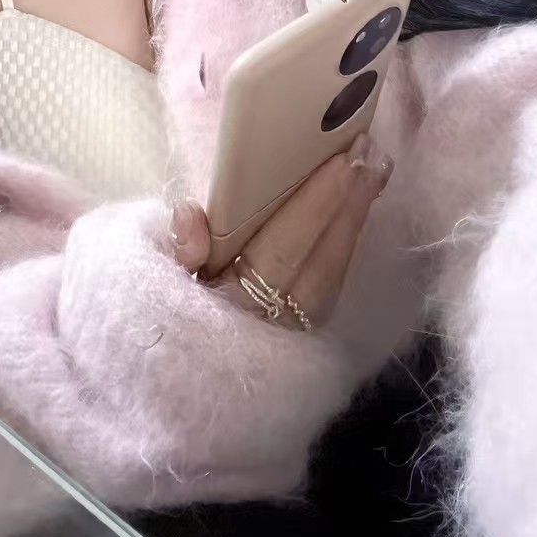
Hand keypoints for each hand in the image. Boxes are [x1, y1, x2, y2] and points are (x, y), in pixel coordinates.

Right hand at [169, 135, 392, 329]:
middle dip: (350, 206)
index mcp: (233, 303)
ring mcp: (293, 336)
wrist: (182, 382)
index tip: (343, 162)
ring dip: (355, 222)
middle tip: (374, 155)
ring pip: (333, 275)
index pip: (282, 249)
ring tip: (374, 174)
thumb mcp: (162, 279)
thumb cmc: (170, 312)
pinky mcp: (305, 341)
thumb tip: (188, 211)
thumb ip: (179, 249)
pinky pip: (332, 288)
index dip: (314, 206)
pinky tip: (357, 214)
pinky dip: (346, 248)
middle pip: (321, 261)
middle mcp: (271, 323)